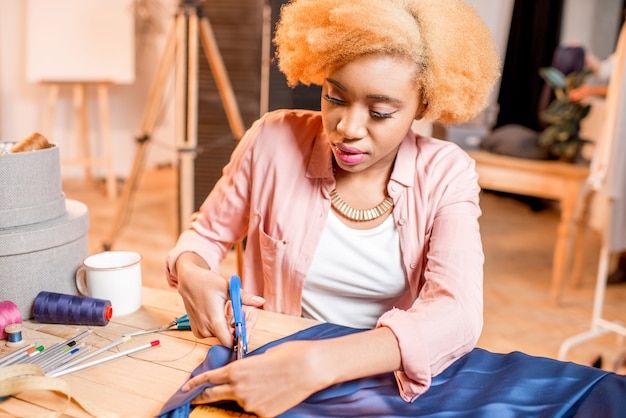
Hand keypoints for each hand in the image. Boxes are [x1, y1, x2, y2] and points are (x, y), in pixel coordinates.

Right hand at [175, 252, 264, 344]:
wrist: (188, 280)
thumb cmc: (206, 282)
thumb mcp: (228, 288)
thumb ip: (245, 298)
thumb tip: (261, 302)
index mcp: (214, 322)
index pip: (230, 343)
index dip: (242, 336)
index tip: (248, 325)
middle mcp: (205, 330)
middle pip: (229, 337)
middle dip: (240, 325)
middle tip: (245, 310)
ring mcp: (200, 331)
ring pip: (223, 333)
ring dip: (232, 323)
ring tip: (233, 307)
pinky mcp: (197, 330)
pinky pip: (214, 331)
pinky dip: (222, 323)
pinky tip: (225, 310)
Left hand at [182, 340, 327, 416]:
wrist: (311, 368)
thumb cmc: (291, 355)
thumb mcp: (264, 355)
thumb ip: (248, 366)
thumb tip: (246, 373)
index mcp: (237, 369)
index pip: (209, 378)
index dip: (195, 383)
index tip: (185, 389)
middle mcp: (239, 388)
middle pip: (213, 395)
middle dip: (202, 397)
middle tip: (196, 399)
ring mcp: (250, 403)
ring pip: (240, 402)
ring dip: (245, 396)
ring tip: (267, 385)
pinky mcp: (263, 414)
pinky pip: (256, 410)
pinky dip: (261, 403)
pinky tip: (275, 393)